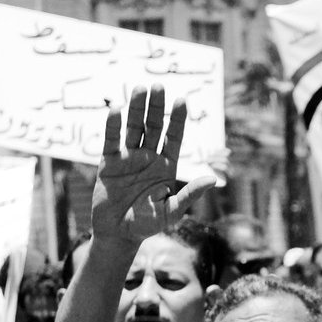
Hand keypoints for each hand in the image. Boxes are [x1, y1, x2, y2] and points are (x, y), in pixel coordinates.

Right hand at [91, 86, 191, 245]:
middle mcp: (148, 158)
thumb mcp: (172, 212)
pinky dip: (113, 126)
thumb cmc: (148, 225)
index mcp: (166, 166)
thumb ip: (189, 195)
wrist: (119, 235)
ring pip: (133, 128)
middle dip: (157, 107)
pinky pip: (111, 141)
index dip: (178, 119)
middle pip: (154, 127)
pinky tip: (115, 109)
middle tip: (158, 86)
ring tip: (140, 88)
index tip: (182, 100)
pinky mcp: (109, 164)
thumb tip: (213, 180)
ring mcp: (128, 159)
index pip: (174, 137)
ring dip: (136, 109)